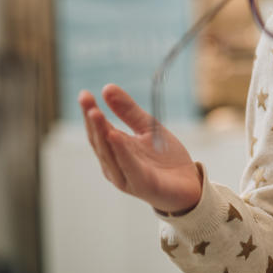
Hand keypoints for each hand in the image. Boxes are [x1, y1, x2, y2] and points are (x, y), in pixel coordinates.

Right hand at [78, 84, 201, 213]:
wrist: (189, 185)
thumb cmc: (165, 159)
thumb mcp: (148, 128)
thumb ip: (128, 111)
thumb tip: (107, 88)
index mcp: (115, 152)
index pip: (98, 130)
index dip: (90, 112)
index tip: (84, 94)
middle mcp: (115, 166)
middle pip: (100, 141)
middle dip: (92, 120)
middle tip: (86, 100)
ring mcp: (126, 177)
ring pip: (110, 154)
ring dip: (102, 134)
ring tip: (96, 114)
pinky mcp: (143, 185)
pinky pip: (129, 167)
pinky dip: (121, 152)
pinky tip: (115, 136)